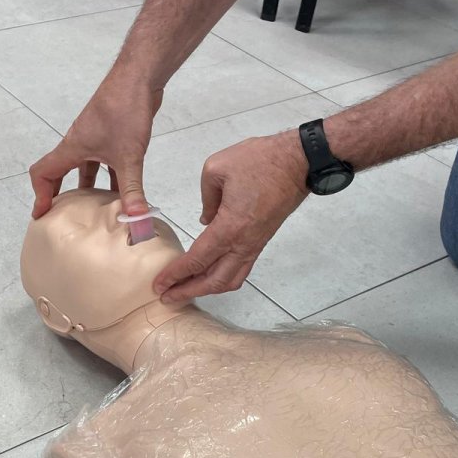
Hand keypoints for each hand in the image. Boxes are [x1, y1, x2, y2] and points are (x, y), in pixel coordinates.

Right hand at [29, 68, 162, 217]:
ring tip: (93, 212)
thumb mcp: (128, 157)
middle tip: (64, 218)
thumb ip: (131, 191)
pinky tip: (124, 193)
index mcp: (72, 148)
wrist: (139, 77)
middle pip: (60, 173)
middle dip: (60, 196)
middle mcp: (79, 144)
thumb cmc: (124, 110)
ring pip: (85, 169)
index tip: (43, 215)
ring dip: (87, 189)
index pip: (42, 173)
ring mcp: (96, 139)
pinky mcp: (112, 136)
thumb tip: (137, 223)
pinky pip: (104, 162)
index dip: (39, 195)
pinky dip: (110, 179)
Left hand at [154, 130, 307, 302]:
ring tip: (186, 291)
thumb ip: (205, 199)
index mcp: (229, 227)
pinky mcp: (261, 241)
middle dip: (188, 291)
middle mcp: (243, 244)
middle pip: (213, 281)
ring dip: (207, 289)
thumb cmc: (259, 160)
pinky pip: (241, 269)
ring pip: (230, 280)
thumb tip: (206, 221)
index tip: (159, 285)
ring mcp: (254, 245)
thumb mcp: (216, 168)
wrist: (298, 162)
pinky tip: (209, 276)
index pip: (197, 260)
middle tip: (167, 297)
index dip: (176, 275)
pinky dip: (223, 279)